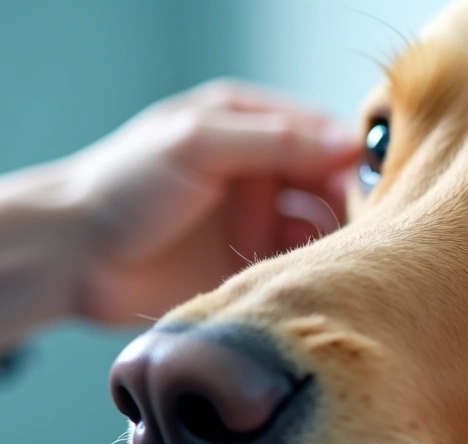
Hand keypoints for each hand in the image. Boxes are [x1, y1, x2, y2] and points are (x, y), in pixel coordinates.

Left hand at [67, 79, 361, 323]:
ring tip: (336, 248)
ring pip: (319, 222)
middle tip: (359, 219)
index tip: (367, 177)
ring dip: (333, 233)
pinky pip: (298, 262)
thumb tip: (348, 144)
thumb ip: (277, 141)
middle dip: (346, 197)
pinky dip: (312, 265)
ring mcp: (256, 217)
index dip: (346, 152)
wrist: (75, 256)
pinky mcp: (250, 262)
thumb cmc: (125, 184)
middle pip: (327, 179)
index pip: (318, 131)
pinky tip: (311, 270)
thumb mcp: (201, 143)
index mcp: (246, 124)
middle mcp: (258, 170)